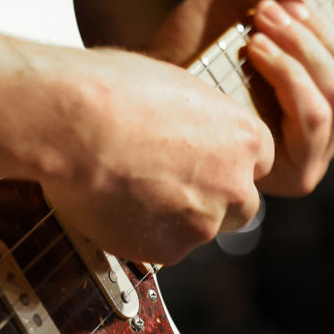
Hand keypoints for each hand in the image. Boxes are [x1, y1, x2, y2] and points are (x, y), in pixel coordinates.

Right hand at [40, 48, 272, 265]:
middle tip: (171, 185)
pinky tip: (114, 207)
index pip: (259, 162)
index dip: (229, 163)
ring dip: (175, 219)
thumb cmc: (112, 91)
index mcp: (243, 137)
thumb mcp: (170, 83)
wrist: (73, 127)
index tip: (204, 160)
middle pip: (241, 206)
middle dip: (214, 200)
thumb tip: (180, 119)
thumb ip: (192, 116)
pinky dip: (143, 235)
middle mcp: (234, 185)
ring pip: (198, 229)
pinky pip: (162, 248)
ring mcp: (202, 223)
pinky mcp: (166, 250)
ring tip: (130, 192)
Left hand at [149, 0, 333, 195]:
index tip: (301, 9)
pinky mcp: (294, 173)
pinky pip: (315, 116)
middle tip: (270, 11)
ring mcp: (315, 155)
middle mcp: (332, 132)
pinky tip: (257, 54)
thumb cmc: (197, 43)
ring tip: (260, 29)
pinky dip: (291, 75)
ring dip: (304, 52)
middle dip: (322, 37)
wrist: (152, 86)